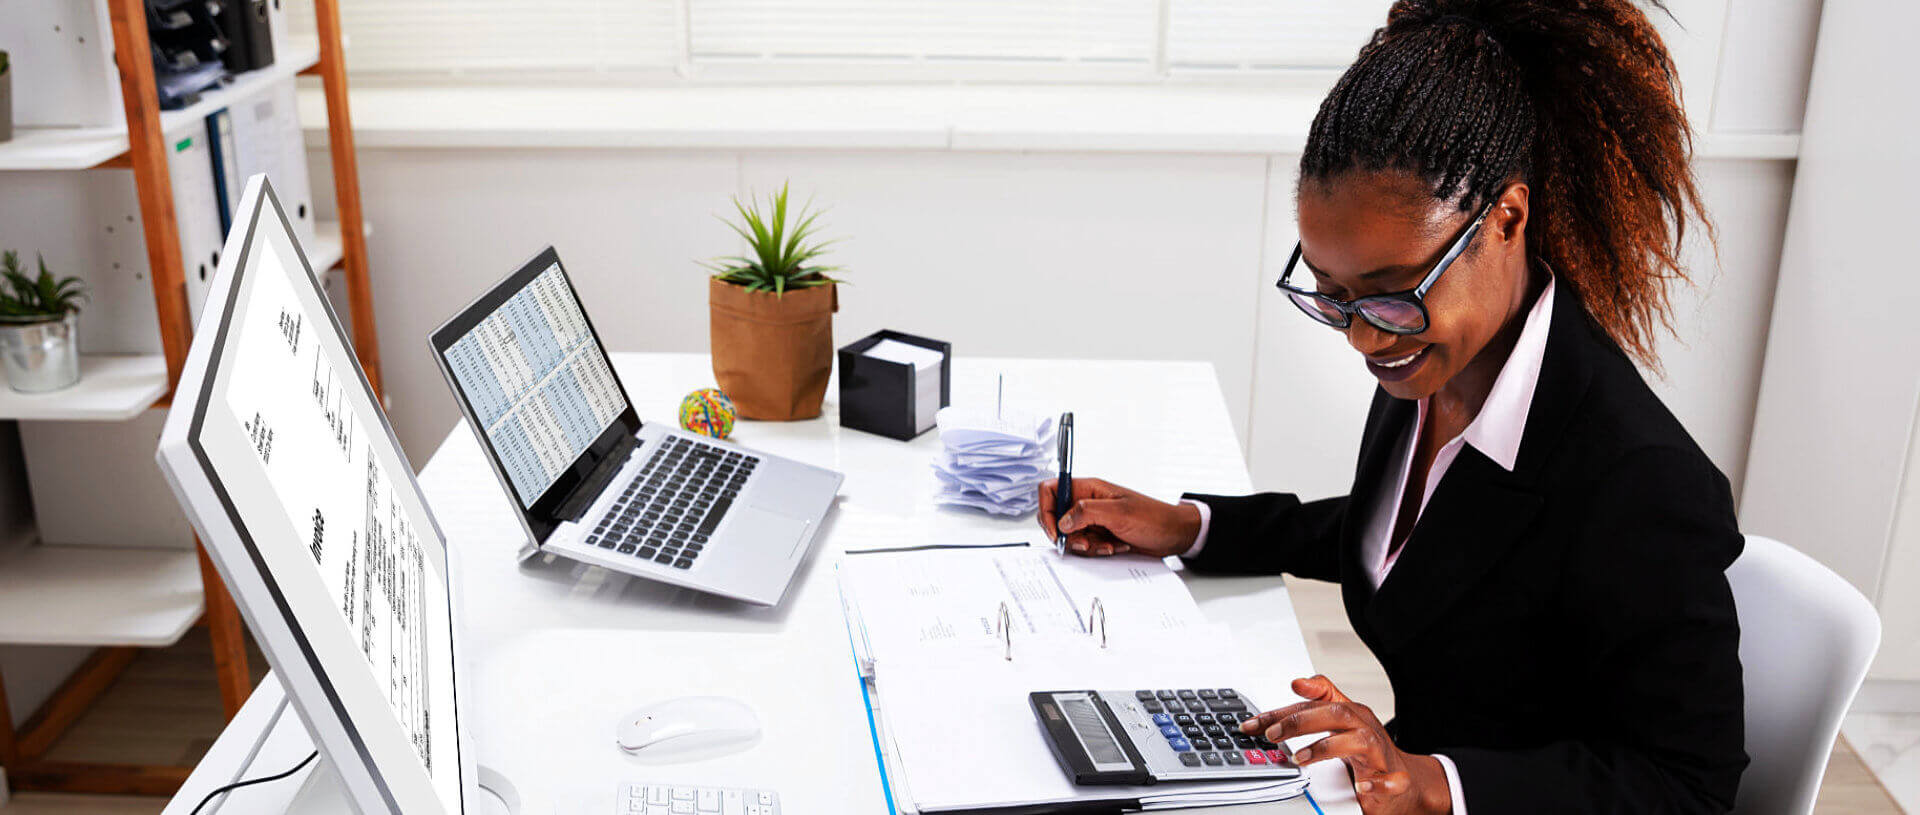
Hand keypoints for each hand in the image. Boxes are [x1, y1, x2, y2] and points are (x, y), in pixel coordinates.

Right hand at [1035, 477, 1201, 557]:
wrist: (1174, 535)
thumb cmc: (1154, 517)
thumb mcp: (1120, 513)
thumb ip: (1087, 513)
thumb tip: (1063, 521)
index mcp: (1089, 488)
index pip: (1052, 489)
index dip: (1046, 509)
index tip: (1055, 530)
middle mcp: (1088, 502)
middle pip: (1057, 518)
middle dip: (1068, 535)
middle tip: (1085, 542)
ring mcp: (1094, 520)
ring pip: (1071, 536)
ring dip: (1087, 546)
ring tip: (1107, 545)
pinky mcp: (1100, 535)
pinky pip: (1086, 545)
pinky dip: (1097, 550)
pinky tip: (1115, 547)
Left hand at [1239, 676, 1451, 814]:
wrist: (1403, 779)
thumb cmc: (1367, 748)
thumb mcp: (1340, 721)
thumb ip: (1317, 702)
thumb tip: (1296, 682)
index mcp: (1351, 713)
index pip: (1316, 703)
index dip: (1287, 709)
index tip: (1263, 716)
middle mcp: (1365, 727)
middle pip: (1335, 714)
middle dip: (1300, 722)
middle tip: (1272, 734)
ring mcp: (1380, 752)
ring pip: (1359, 741)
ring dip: (1326, 748)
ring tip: (1301, 758)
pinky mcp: (1393, 778)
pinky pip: (1389, 779)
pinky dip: (1376, 782)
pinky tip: (1361, 786)